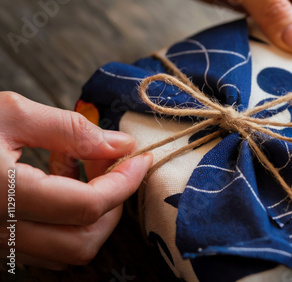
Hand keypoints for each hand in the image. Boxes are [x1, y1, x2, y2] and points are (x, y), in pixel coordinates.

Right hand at [0, 92, 152, 268]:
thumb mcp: (10, 114)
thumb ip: (71, 130)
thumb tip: (121, 145)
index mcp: (1, 195)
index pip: (88, 205)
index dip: (124, 182)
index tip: (140, 158)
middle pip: (84, 239)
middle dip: (113, 204)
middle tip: (113, 165)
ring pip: (69, 250)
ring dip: (93, 213)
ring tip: (80, 168)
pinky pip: (49, 247)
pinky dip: (70, 220)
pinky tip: (59, 182)